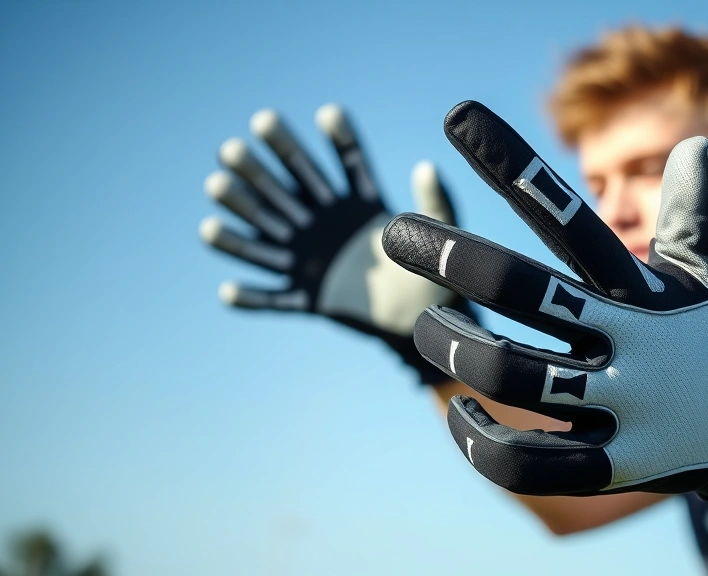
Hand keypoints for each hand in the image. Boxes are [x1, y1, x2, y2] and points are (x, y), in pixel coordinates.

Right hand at [199, 105, 467, 382]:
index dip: (337, 137)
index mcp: (359, 205)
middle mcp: (327, 226)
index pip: (346, 164)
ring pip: (267, 237)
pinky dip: (251, 299)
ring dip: (239, 216)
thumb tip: (427, 165)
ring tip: (215, 189)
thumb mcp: (438, 234)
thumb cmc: (430, 271)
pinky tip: (230, 292)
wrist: (421, 317)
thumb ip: (436, 202)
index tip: (329, 111)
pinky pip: (275, 300)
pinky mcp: (309, 299)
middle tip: (232, 148)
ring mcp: (312, 261)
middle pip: (288, 192)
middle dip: (258, 170)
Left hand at [382, 101, 707, 526]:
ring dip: (455, 346)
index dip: (512, 164)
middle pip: (530, 291)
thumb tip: (694, 144)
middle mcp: (629, 343)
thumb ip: (691, 215)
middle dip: (456, 258)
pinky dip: (479, 441)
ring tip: (425, 325)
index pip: (569, 217)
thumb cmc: (704, 340)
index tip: (455, 117)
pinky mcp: (610, 468)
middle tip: (395, 233)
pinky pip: (527, 463)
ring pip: (515, 376)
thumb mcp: (700, 277)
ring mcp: (620, 408)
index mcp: (639, 291)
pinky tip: (457, 410)